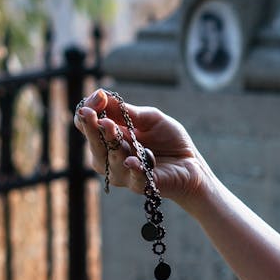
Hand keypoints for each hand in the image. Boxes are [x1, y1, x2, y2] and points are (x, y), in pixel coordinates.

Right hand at [74, 89, 210, 203]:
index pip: (88, 125)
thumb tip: (100, 94)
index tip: (98, 98)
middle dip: (92, 129)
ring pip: (109, 162)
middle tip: (91, 114)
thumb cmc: (169, 139)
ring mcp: (124, 173)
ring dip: (111, 145)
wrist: (191, 162)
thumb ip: (125, 111)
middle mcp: (111, 156)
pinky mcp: (143, 185)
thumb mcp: (149, 118)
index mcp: (110, 137)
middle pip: (93, 144)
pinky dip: (134, 170)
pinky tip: (132, 161)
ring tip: (113, 130)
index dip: (87, 112)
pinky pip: (134, 179)